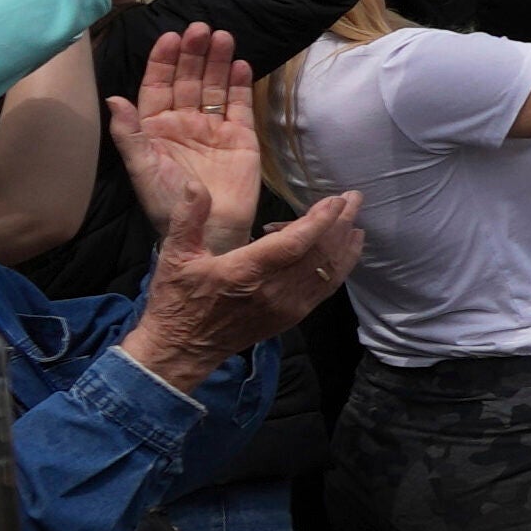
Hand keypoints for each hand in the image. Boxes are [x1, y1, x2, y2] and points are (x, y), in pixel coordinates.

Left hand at [103, 26, 267, 252]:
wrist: (208, 232)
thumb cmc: (168, 205)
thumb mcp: (142, 169)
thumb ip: (129, 134)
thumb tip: (114, 98)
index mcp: (155, 127)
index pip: (158, 85)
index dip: (163, 61)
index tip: (171, 38)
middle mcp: (184, 122)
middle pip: (188, 79)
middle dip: (194, 53)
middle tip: (202, 29)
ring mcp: (213, 128)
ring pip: (214, 87)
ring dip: (218, 61)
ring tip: (223, 37)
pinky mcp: (241, 138)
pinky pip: (239, 106)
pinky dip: (240, 85)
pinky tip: (241, 65)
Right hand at [129, 188, 360, 379]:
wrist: (183, 347)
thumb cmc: (177, 299)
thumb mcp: (174, 255)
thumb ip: (188, 218)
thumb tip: (194, 184)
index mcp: (245, 271)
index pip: (295, 243)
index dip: (319, 221)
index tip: (336, 200)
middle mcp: (273, 291)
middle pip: (319, 254)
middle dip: (340, 224)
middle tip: (353, 199)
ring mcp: (286, 306)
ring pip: (327, 272)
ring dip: (344, 244)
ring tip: (355, 220)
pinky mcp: (292, 316)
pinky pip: (324, 290)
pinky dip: (340, 268)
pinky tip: (347, 252)